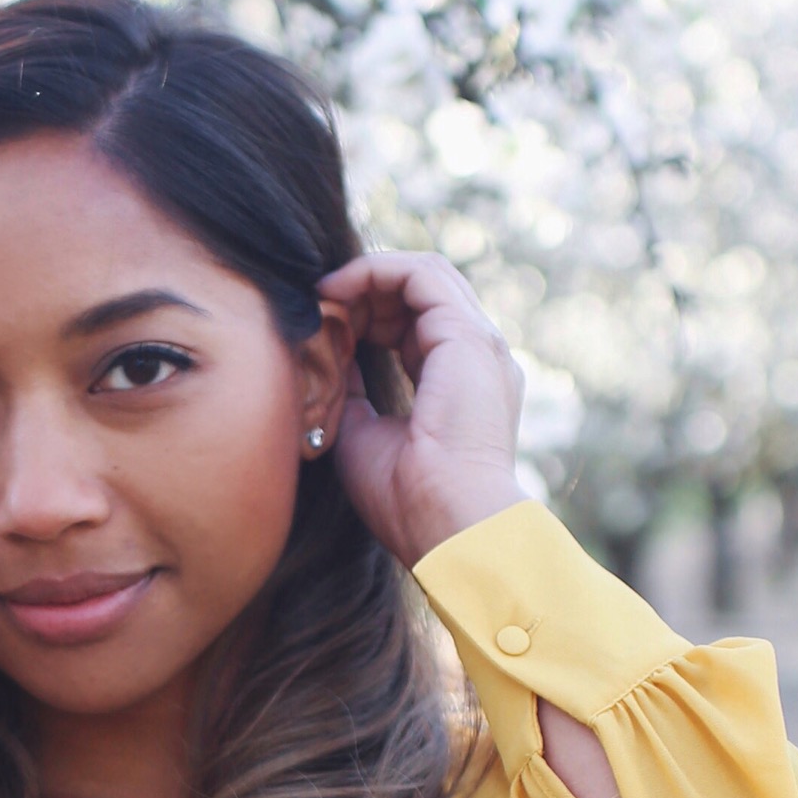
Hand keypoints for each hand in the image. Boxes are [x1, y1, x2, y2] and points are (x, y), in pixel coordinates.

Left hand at [317, 250, 524, 567]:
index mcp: (462, 383)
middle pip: (421, 293)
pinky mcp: (467, 335)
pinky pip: (420, 275)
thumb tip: (330, 356)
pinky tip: (334, 292)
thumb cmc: (406, 499)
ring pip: (423, 275)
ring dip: (368, 277)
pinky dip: (374, 272)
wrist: (448, 525)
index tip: (322, 327)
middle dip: (366, 292)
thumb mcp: (365, 432)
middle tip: (318, 306)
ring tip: (323, 296)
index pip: (416, 324)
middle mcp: (478, 358)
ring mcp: (479, 343)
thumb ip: (354, 390)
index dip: (366, 316)